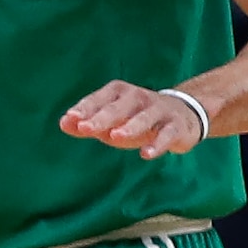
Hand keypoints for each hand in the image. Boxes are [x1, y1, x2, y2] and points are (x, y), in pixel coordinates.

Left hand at [64, 81, 215, 158]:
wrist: (184, 115)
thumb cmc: (137, 120)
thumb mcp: (111, 122)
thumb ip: (87, 123)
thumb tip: (64, 124)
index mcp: (120, 93)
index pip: (100, 99)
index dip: (85, 109)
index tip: (71, 119)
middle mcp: (139, 97)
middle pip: (119, 107)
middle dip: (102, 117)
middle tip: (85, 128)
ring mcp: (159, 110)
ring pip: (144, 117)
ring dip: (130, 126)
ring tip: (115, 137)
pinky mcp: (177, 126)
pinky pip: (167, 134)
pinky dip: (157, 144)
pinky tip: (146, 154)